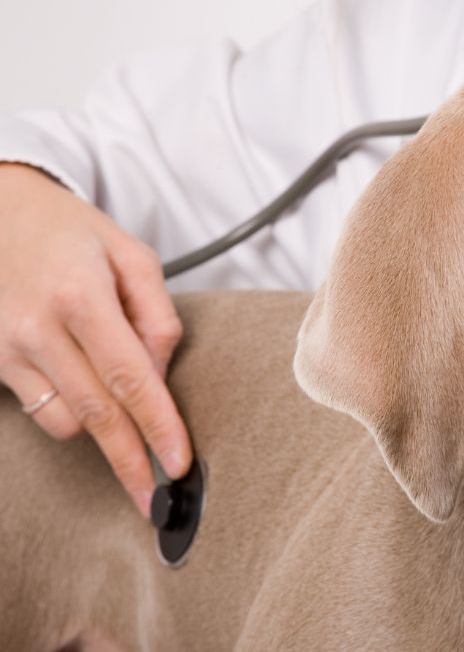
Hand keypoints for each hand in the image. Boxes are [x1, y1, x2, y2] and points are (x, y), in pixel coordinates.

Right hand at [0, 163, 190, 514]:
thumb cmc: (71, 232)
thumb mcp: (131, 256)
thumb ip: (157, 315)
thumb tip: (161, 376)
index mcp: (81, 296)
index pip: (130, 378)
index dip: (157, 427)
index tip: (178, 465)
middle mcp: (38, 327)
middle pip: (97, 414)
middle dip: (131, 462)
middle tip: (156, 500)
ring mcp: (6, 348)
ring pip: (65, 420)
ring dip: (101, 427)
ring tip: (121, 405)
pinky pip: (39, 408)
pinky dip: (70, 409)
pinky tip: (82, 386)